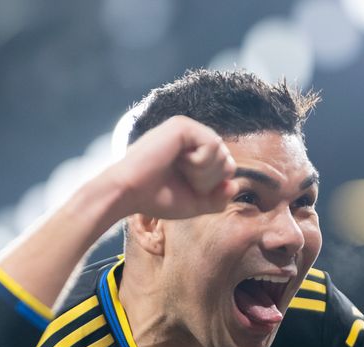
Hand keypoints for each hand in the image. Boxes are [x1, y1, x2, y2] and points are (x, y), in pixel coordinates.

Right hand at [104, 115, 236, 219]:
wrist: (129, 193)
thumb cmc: (156, 198)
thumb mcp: (194, 204)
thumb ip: (218, 199)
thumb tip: (234, 186)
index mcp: (195, 154)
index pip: (225, 168)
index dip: (213, 186)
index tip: (187, 188)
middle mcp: (193, 138)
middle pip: (227, 161)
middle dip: (210, 181)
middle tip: (183, 180)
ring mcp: (188, 129)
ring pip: (222, 153)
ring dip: (203, 172)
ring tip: (178, 170)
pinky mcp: (183, 126)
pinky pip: (212, 145)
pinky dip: (199, 162)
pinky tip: (178, 161)